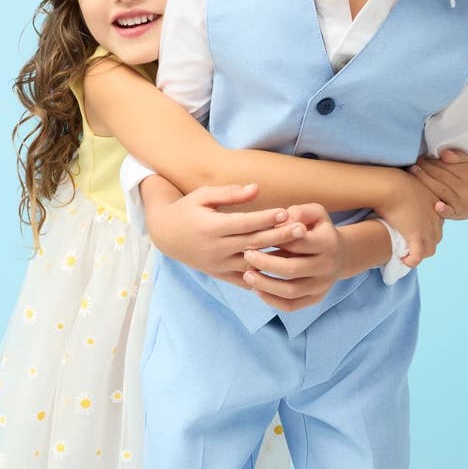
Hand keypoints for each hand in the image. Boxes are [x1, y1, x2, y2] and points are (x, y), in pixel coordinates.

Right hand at [147, 183, 308, 283]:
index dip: (265, 218)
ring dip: (275, 257)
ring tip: (298, 250)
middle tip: (302, 229)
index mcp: (211, 227)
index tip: (286, 212)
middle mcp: (215, 248)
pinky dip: (262, 277)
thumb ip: (229, 193)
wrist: (165, 235)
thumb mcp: (202, 195)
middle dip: (279, 236)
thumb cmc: (187, 209)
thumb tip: (256, 189)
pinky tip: (281, 271)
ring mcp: (217, 264)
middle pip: (253, 243)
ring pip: (252, 263)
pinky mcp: (219, 274)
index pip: (244, 223)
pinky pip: (244, 279)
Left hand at [241, 203, 344, 310]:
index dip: (273, 240)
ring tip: (247, 276)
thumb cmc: (318, 230)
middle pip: (292, 269)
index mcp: (327, 242)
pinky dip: (272, 301)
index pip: (296, 243)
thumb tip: (282, 219)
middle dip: (265, 264)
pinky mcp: (316, 299)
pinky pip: (291, 306)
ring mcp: (322, 285)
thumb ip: (298, 212)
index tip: (253, 238)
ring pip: (290, 291)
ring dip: (265, 285)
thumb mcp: (314, 213)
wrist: (340, 255)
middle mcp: (327, 266)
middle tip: (246, 256)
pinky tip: (258, 290)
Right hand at [372, 169, 443, 268]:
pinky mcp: (416, 237)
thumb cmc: (395, 181)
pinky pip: (417, 256)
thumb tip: (404, 187)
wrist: (390, 186)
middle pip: (436, 237)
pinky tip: (404, 260)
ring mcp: (427, 229)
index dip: (427, 228)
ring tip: (407, 254)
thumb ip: (412, 189)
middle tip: (411, 244)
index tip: (414, 229)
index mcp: (436, 205)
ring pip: (430, 249)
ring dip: (420, 254)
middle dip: (425, 243)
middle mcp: (435, 219)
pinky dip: (412, 261)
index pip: (437, 223)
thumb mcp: (410, 182)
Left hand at [409, 149, 467, 219]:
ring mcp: (462, 202)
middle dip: (425, 168)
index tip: (421, 156)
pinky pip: (450, 212)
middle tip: (413, 163)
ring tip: (413, 171)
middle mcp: (466, 188)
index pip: (447, 166)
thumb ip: (459, 157)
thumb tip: (443, 153)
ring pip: (440, 190)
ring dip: (424, 181)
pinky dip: (444, 210)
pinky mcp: (458, 213)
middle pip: (441, 176)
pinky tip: (437, 206)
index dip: (432, 161)